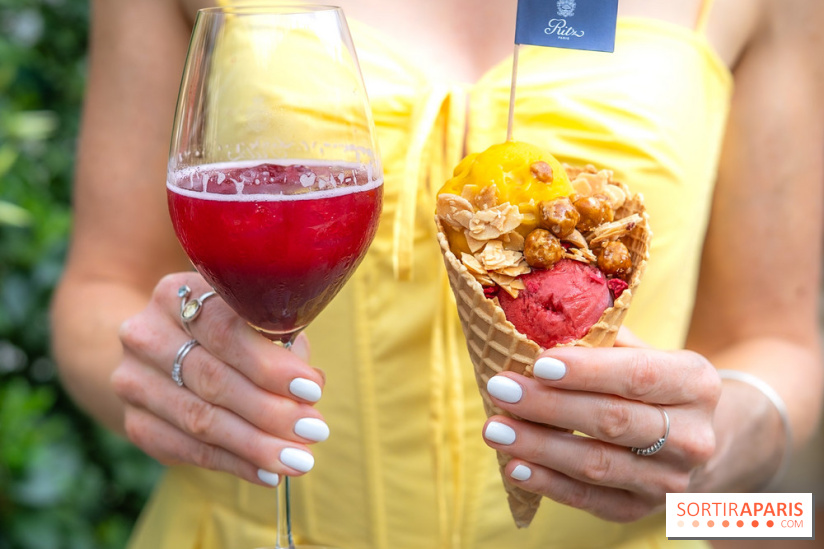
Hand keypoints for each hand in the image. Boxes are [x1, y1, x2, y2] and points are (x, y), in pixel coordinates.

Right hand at [112, 273, 327, 486]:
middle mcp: (146, 333)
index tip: (312, 388)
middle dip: (271, 410)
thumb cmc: (227, 329)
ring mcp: (134, 379)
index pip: (225, 329)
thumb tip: (311, 384)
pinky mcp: (135, 421)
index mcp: (177, 294)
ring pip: (201, 420)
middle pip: (213, 379)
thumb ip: (281, 340)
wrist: (158, 351)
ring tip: (298, 459)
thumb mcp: (251, 318)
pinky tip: (268, 472)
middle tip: (314, 430)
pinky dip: (234, 463)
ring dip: (256, 445)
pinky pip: (188, 450)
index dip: (270, 363)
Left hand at [482, 329, 720, 521]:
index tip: (538, 363)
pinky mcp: (642, 509)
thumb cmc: (650, 382)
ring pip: (598, 465)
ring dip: (539, 447)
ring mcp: (670, 480)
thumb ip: (600, 338)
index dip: (587, 371)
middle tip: (500, 389)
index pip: (638, 376)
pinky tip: (514, 466)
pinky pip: (590, 499)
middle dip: (549, 406)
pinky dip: (548, 484)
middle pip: (613, 421)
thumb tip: (537, 325)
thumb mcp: (642, 351)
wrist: (694, 439)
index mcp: (696, 383)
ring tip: (495, 428)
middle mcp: (693, 436)